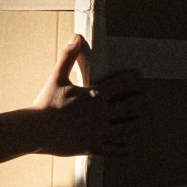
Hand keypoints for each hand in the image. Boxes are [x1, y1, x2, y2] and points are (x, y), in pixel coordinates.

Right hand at [30, 35, 143, 156]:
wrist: (36, 130)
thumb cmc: (46, 103)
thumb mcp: (57, 77)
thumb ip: (68, 56)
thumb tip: (76, 37)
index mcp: (95, 96)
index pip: (121, 84)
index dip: (132, 78)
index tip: (140, 76)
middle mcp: (101, 114)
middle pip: (129, 107)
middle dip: (141, 101)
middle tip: (149, 98)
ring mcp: (98, 132)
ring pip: (124, 129)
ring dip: (135, 124)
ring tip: (141, 122)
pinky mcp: (91, 147)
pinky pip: (112, 149)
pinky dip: (123, 149)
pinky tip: (130, 148)